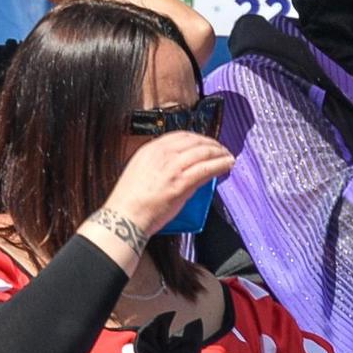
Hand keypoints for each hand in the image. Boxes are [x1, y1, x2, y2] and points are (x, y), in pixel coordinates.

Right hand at [97, 131, 234, 239]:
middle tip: (221, 149)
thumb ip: (158, 166)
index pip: (180, 136)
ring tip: (228, 157)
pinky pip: (206, 168)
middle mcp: (162, 154)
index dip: (197, 138)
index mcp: (150, 150)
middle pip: (194, 141)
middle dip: (211, 144)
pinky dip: (220, 164)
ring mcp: (173, 167)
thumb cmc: (130, 201)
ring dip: (220, 153)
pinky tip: (228, 164)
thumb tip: (177, 168)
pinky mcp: (182, 182)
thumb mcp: (140, 172)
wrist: (125, 217)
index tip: (205, 143)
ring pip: (204, 152)